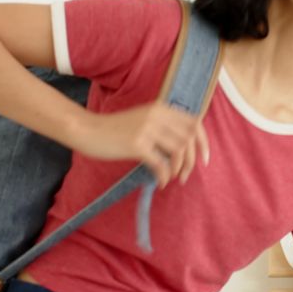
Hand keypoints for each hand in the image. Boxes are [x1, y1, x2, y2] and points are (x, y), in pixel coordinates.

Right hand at [70, 102, 210, 188]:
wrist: (88, 130)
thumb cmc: (114, 129)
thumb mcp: (143, 119)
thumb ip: (162, 126)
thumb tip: (184, 147)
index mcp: (161, 108)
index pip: (195, 122)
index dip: (204, 142)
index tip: (204, 159)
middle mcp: (157, 115)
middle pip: (189, 139)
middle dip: (192, 160)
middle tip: (186, 175)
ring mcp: (147, 129)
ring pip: (178, 151)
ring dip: (180, 169)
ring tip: (174, 179)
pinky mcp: (137, 144)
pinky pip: (161, 164)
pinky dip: (165, 176)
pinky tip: (161, 183)